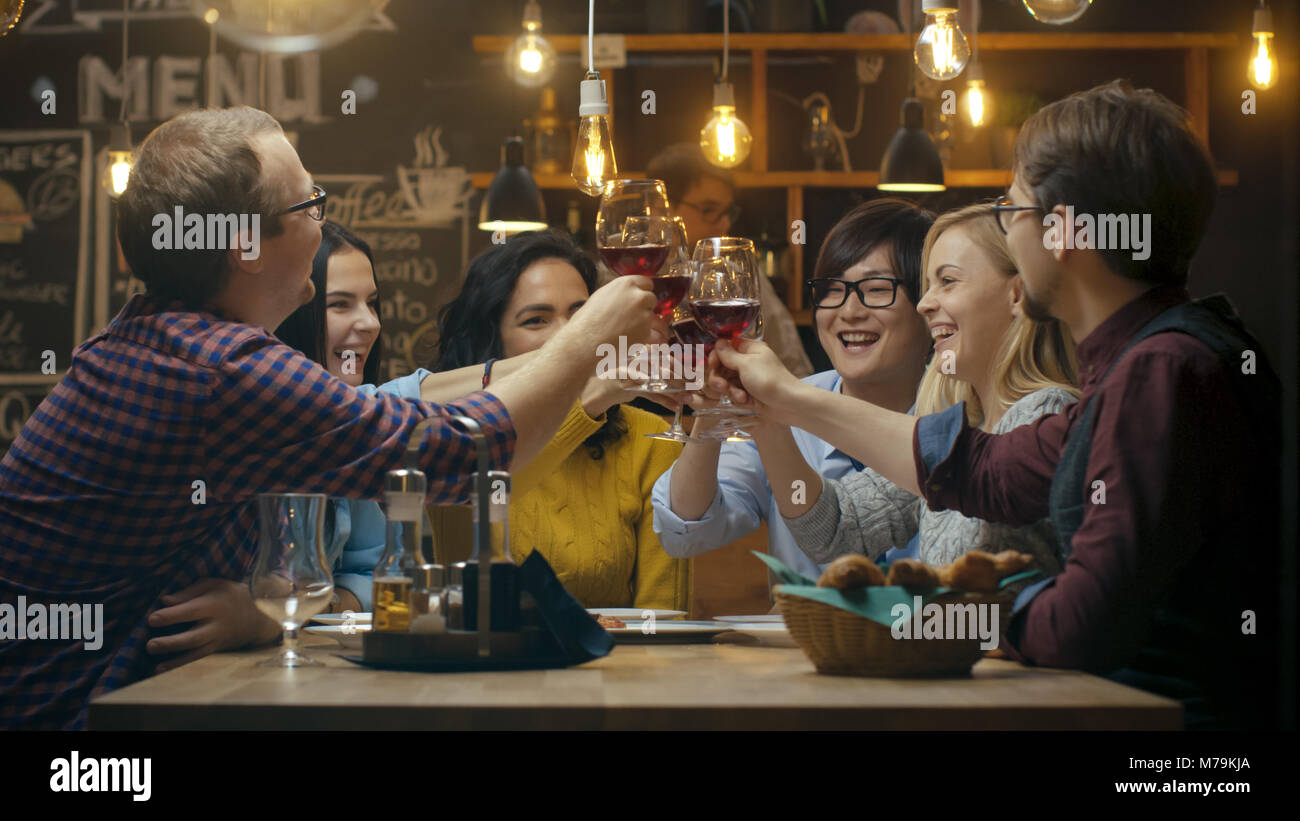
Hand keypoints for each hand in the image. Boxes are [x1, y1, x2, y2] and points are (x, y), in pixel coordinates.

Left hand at [146, 578, 279, 672]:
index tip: (152, 619)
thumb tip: (165, 601)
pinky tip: (162, 670)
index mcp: (214, 605)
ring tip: (155, 667)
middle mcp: (216, 626)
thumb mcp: (215, 584)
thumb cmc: (229, 595)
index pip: (191, 611)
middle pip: (194, 637)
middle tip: (150, 645)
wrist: (258, 616)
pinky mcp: (216, 650)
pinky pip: (198, 660)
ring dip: (176, 661)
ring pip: (196, 653)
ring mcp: (217, 640)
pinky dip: (180, 666)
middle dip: (172, 642)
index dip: (171, 615)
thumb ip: (190, 591)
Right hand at [563, 275, 657, 352]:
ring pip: (651, 316)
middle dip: (644, 306)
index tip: (638, 299)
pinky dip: (644, 336)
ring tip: (624, 329)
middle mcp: (638, 297)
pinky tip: (629, 338)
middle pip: (651, 298)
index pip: (646, 282)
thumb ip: (620, 292)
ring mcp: (644, 314)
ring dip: (643, 321)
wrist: (585, 341)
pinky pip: (652, 333)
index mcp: (627, 284)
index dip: (642, 292)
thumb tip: (628, 294)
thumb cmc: (587, 320)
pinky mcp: (646, 332)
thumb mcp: (602, 295)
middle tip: (630, 316)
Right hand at [708, 339, 802, 424]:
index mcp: (749, 349)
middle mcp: (747, 362)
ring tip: (740, 396)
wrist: (787, 404)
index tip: (712, 365)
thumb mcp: (747, 364)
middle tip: (723, 386)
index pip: (724, 347)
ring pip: (725, 382)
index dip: (715, 356)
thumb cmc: (769, 380)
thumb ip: (729, 354)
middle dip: (720, 378)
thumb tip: (718, 342)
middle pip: (721, 367)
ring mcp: (747, 378)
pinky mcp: (747, 393)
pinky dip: (738, 398)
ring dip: (729, 390)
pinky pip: (733, 394)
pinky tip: (746, 402)